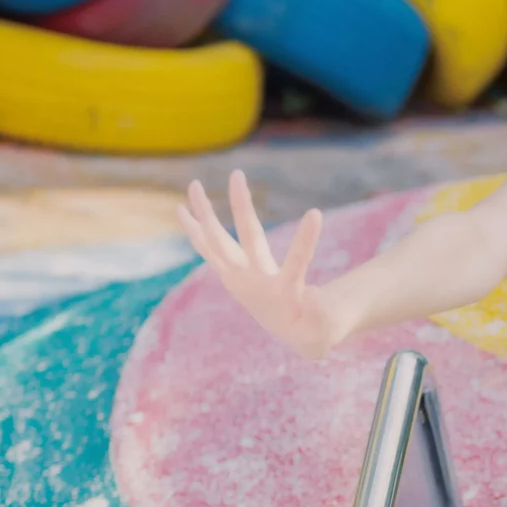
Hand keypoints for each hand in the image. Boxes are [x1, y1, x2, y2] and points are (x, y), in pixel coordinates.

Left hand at [176, 170, 333, 358]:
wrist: (286, 331)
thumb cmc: (311, 324)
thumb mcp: (325, 322)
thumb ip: (324, 311)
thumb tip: (313, 296)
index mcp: (285, 291)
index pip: (297, 263)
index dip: (306, 240)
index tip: (315, 213)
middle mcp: (256, 281)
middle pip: (246, 238)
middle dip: (242, 206)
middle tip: (238, 175)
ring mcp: (237, 278)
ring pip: (216, 241)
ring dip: (204, 213)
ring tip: (194, 185)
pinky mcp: (228, 275)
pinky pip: (206, 249)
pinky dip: (193, 230)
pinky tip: (181, 209)